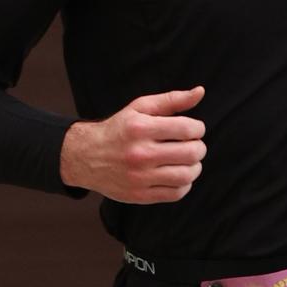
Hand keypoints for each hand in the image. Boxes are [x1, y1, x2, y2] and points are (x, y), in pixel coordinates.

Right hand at [60, 86, 205, 202]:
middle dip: (199, 148)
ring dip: (195, 167)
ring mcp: (139, 177)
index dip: (198, 129)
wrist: (86, 156)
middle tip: (193, 145)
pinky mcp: (139, 195)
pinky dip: (184, 184)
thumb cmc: (119, 129)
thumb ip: (171, 100)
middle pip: (191, 153)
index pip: (187, 129)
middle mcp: (139, 154)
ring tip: (188, 161)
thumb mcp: (140, 108)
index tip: (194, 130)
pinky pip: (176, 193)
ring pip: (186, 175)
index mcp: (140, 129)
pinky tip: (177, 175)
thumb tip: (200, 92)